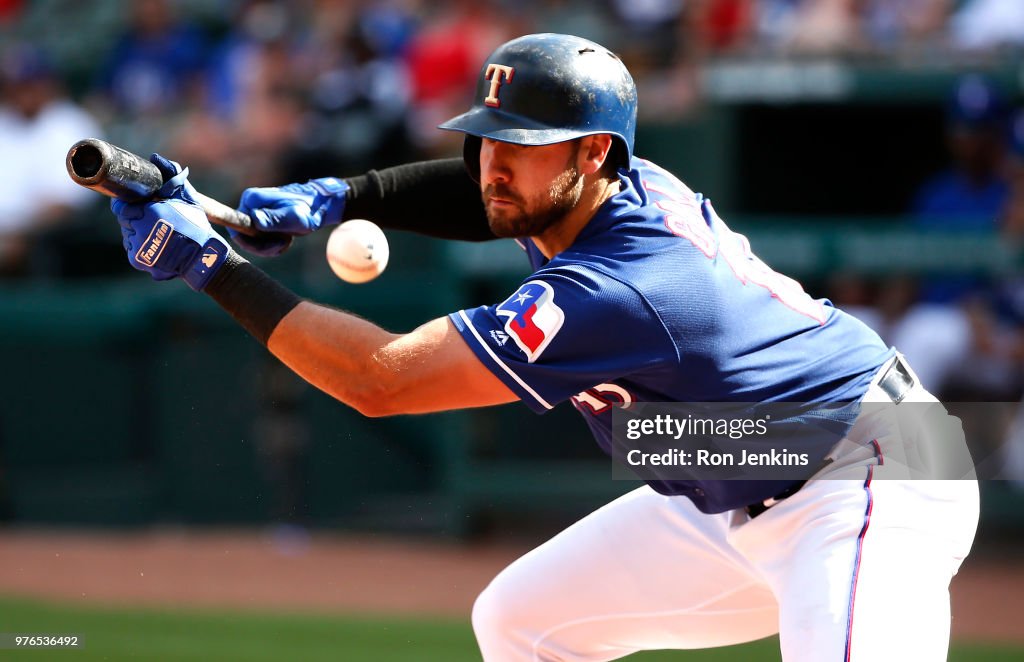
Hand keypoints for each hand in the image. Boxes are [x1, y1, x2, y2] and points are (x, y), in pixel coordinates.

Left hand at [112, 153, 229, 290]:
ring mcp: (137, 246)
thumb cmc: (196, 226)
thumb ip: (172, 177)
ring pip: (128, 235)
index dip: (129, 205)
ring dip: (137, 233)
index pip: (120, 206)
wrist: (203, 257)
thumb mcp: (187, 199)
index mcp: (149, 211)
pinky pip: (133, 249)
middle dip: (135, 218)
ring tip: (157, 235)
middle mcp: (139, 229)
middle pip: (124, 220)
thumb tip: (155, 157)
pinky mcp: (138, 260)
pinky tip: (157, 246)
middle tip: (153, 221)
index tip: (139, 205)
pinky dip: (142, 248)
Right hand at [231, 177, 349, 256]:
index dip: (249, 243)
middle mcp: (249, 204)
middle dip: (262, 247)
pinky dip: (271, 245)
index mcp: (252, 199)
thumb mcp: (293, 217)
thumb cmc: (308, 209)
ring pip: (252, 240)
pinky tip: (286, 241)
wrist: (320, 205)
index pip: (236, 227)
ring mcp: (254, 212)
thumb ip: (274, 219)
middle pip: (243, 236)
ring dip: (269, 247)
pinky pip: (259, 239)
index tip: (273, 245)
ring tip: (287, 241)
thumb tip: (255, 219)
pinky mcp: (262, 219)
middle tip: (284, 245)